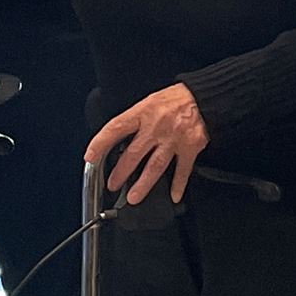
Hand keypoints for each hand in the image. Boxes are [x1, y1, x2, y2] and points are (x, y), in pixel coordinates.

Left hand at [87, 83, 208, 205]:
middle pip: (134, 153)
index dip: (100, 143)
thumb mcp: (150, 102)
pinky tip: (173, 195)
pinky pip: (183, 169)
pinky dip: (178, 184)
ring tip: (134, 197)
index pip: (115, 128)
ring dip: (143, 184)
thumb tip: (119, 140)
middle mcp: (157, 127)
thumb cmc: (176, 100)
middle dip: (120, 172)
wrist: (205, 98)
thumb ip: (136, 120)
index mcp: (143, 112)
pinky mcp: (190, 147)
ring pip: (155, 166)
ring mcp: (173, 139)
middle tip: (112, 184)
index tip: (90, 157)